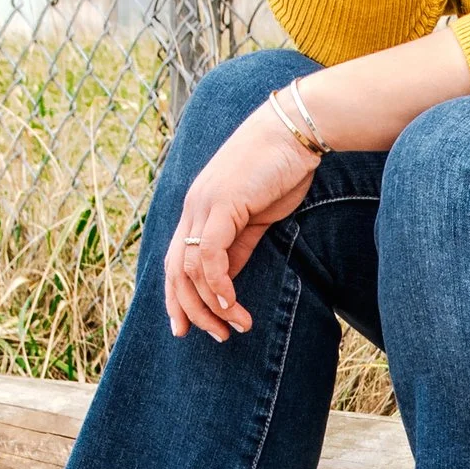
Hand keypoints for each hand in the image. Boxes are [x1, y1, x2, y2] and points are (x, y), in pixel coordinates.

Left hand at [164, 105, 321, 341]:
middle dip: (189, 310)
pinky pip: (208, 256)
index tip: (187, 328)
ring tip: (233, 327)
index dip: (176, 298)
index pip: (174, 261)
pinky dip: (218, 285)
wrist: (295, 131)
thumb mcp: (257, 216)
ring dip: (211, 306)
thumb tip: (226, 277)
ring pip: (190, 269)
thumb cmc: (281, 168)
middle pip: (174, 271)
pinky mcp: (221, 205)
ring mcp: (203, 205)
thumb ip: (238, 244)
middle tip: (213, 337)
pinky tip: (232, 305)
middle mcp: (193, 207)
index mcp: (199, 209)